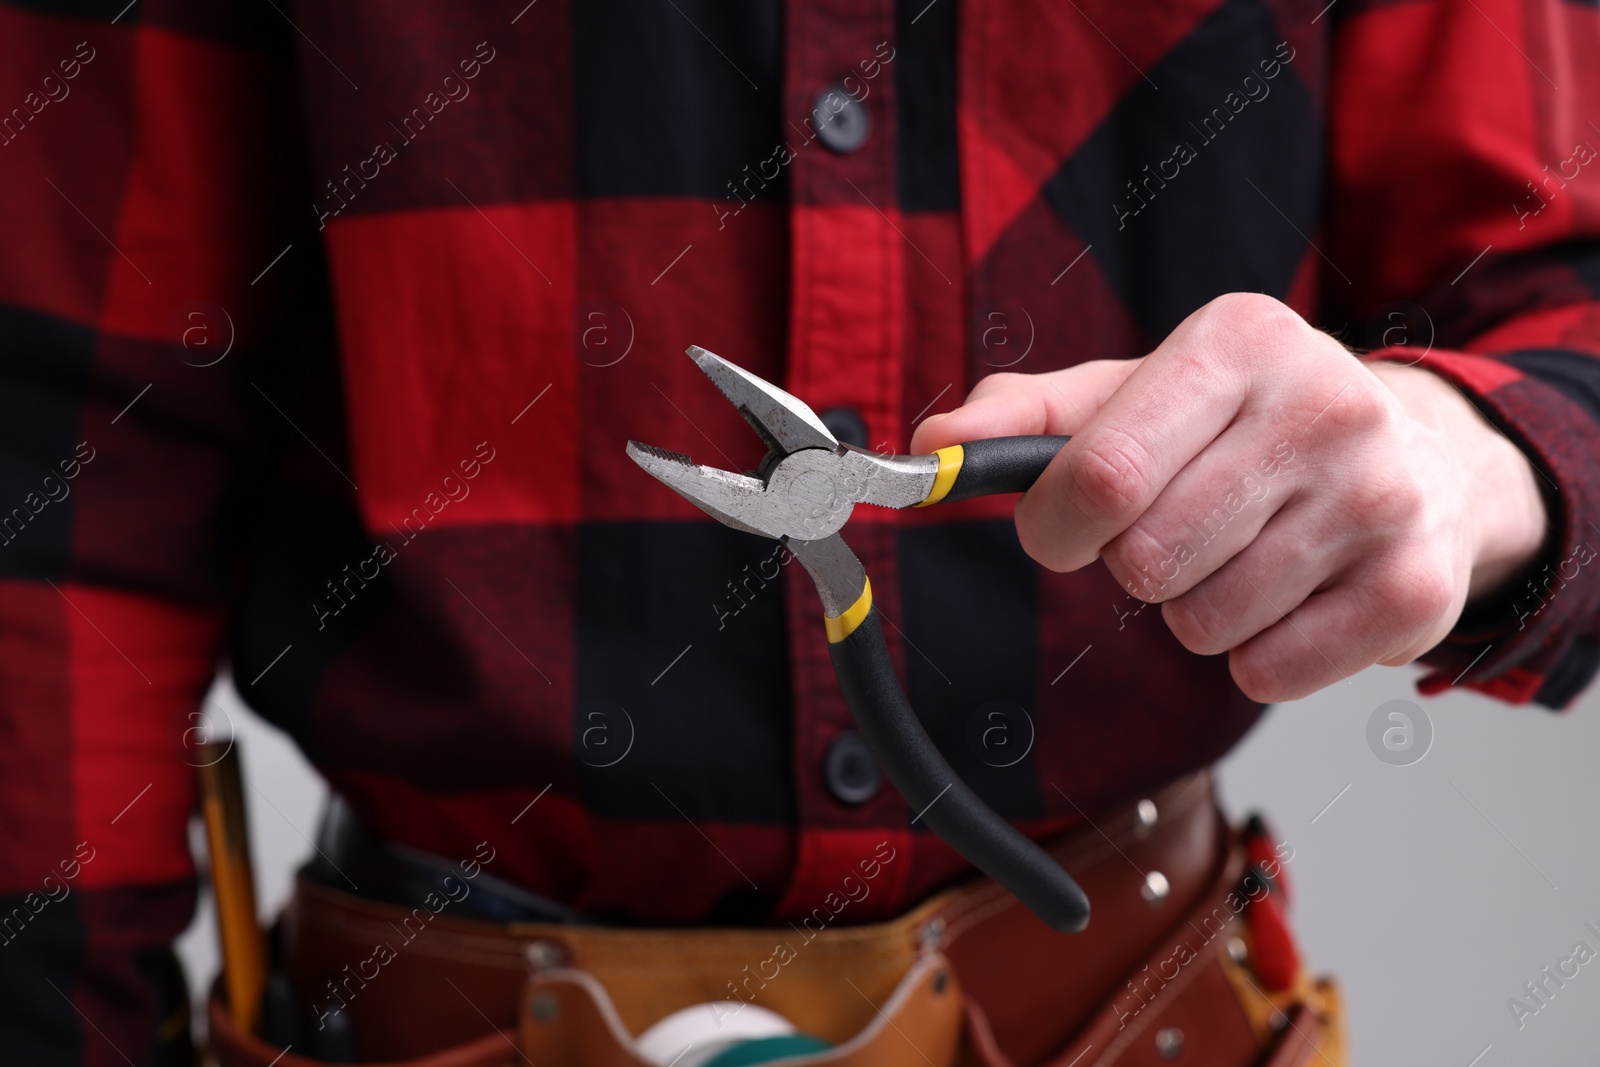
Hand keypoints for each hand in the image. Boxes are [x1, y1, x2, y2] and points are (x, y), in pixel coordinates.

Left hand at [910, 293, 1548, 701]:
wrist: (1422, 457)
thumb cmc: (1247, 425)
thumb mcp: (1138, 393)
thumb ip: (1027, 418)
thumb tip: (930, 447)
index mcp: (1239, 341)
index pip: (1104, 473)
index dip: (1055, 527)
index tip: (1061, 532)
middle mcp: (1323, 406)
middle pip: (1146, 560)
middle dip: (1132, 567)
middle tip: (1176, 532)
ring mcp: (1380, 499)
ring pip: (1202, 624)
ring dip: (1195, 611)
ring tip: (1244, 554)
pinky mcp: (1415, 591)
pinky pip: (1267, 674)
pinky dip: (1256, 656)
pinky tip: (1293, 594)